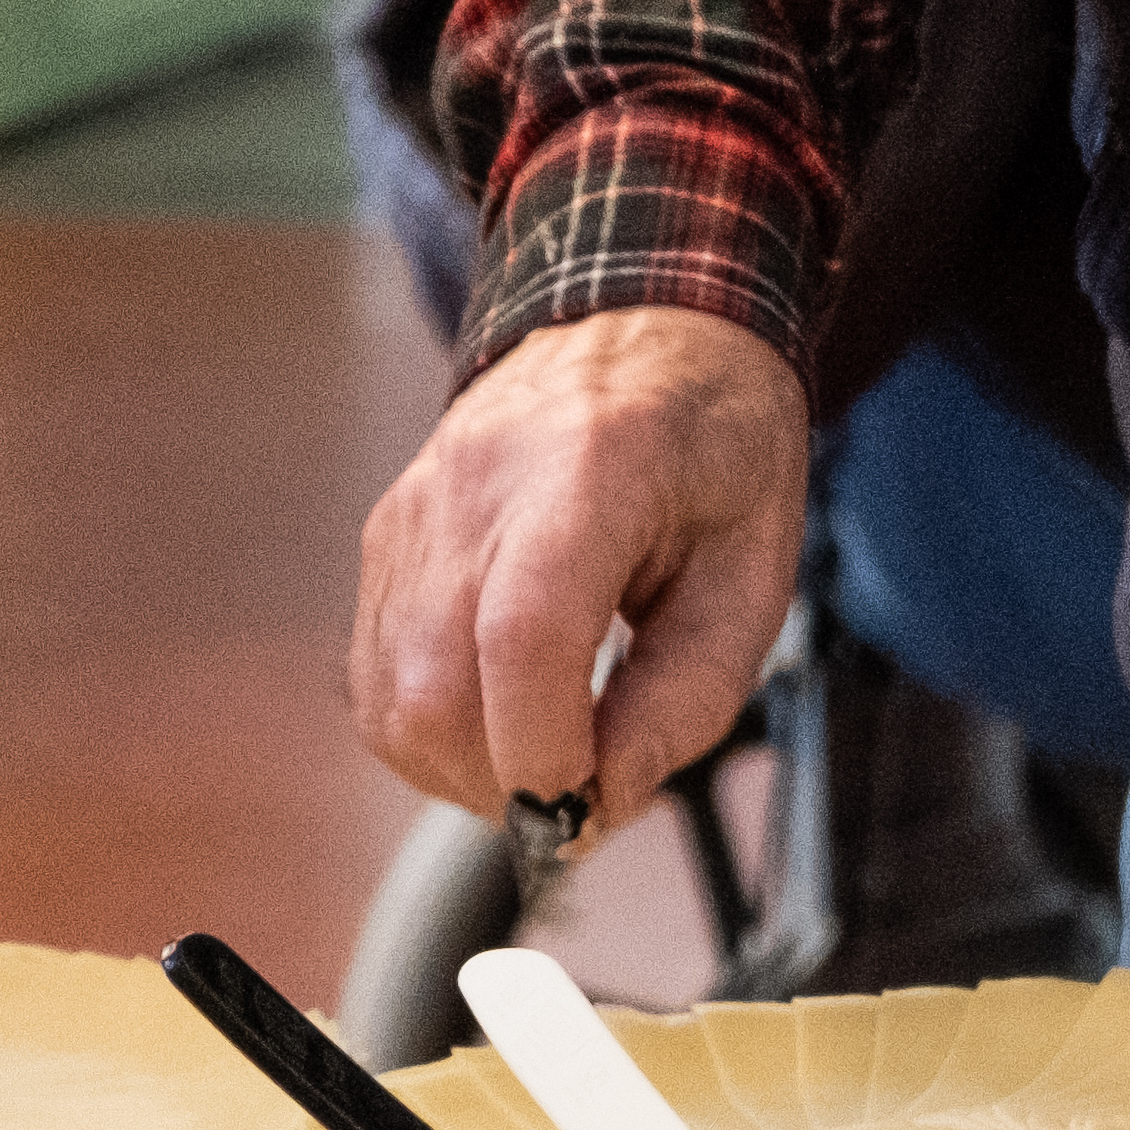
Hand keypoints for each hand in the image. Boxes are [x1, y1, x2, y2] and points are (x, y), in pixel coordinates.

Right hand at [349, 304, 811, 820]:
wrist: (639, 329)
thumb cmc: (710, 444)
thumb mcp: (754, 569)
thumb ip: (689, 692)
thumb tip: (608, 793)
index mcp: (587, 472)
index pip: (522, 637)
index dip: (547, 751)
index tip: (595, 800)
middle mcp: (476, 487)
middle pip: (434, 688)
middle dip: (507, 783)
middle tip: (583, 795)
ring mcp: (414, 512)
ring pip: (389, 698)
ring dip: (465, 769)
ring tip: (547, 756)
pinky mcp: (385, 540)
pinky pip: (375, 676)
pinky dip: (430, 732)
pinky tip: (500, 720)